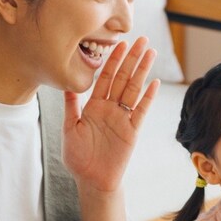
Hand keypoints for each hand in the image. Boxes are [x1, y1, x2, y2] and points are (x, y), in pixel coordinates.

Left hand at [62, 37, 159, 192]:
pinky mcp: (132, 131)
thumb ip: (71, 106)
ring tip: (151, 53)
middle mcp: (110, 108)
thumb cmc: (78, 157)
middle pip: (123, 78)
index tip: (120, 43)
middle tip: (142, 39)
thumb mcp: (69, 128)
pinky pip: (141, 111)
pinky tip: (154, 83)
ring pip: (134, 89)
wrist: (91, 180)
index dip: (113, 60)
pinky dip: (148, 97)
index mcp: (94, 105)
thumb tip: (66, 84)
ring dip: (142, 71)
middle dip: (132, 58)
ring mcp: (122, 118)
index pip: (105, 77)